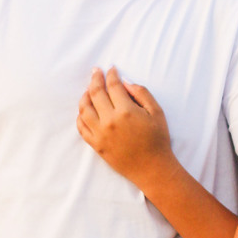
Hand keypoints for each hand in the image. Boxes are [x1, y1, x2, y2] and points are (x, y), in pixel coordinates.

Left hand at [78, 67, 173, 190]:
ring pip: (84, 109)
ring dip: (85, 96)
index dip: (111, 75)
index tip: (111, 69)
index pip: (113, 86)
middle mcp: (109, 121)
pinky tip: (85, 110)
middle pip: (95, 93)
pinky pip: (81, 127)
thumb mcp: (157, 112)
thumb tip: (125, 82)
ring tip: (89, 90)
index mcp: (126, 111)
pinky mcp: (96, 145)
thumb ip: (141, 93)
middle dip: (95, 79)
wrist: (152, 168)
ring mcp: (100, 134)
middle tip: (96, 72)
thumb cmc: (158, 140)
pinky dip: (80, 116)